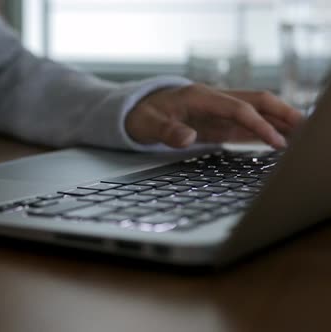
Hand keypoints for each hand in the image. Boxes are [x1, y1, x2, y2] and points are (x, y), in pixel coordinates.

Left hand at [125, 84, 304, 148]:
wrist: (133, 111)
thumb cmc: (141, 115)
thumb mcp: (147, 125)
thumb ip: (167, 131)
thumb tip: (187, 138)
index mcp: (199, 96)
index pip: (238, 108)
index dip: (259, 124)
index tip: (276, 142)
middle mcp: (212, 99)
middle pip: (256, 100)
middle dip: (282, 113)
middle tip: (304, 130)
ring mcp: (216, 110)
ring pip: (255, 110)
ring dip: (278, 120)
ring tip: (300, 135)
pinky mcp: (215, 121)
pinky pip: (244, 123)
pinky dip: (262, 130)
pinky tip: (277, 140)